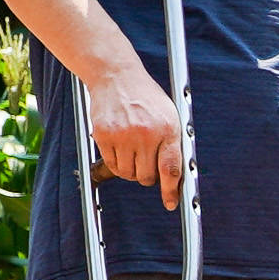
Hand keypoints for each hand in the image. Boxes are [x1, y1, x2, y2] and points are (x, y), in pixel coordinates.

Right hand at [85, 58, 183, 209]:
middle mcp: (146, 133)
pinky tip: (119, 148)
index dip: (171, 190)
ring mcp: (124, 135)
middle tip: (145, 162)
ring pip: (128, 174)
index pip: (171, 168)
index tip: (171, 203)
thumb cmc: (145, 96)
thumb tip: (174, 175)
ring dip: (130, 170)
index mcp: (167, 128)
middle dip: (147, 175)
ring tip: (132, 151)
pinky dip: (116, 163)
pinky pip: (112, 165)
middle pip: (147, 176)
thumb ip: (172, 142)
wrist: (117, 76)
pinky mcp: (104, 135)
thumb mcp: (168, 114)